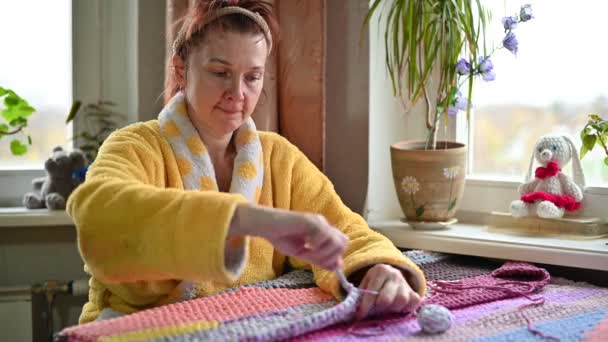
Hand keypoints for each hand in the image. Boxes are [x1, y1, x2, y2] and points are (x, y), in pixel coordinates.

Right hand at [230, 205, 347, 270]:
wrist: (266, 226)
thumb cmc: (282, 237)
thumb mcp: (303, 253)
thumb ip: (320, 259)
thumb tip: (337, 266)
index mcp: (324, 232)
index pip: (342, 244)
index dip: (334, 256)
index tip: (319, 262)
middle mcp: (324, 225)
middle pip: (343, 242)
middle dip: (331, 256)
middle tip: (313, 258)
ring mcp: (317, 221)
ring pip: (335, 240)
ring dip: (323, 252)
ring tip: (308, 253)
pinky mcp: (309, 220)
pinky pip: (322, 234)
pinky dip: (316, 245)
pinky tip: (305, 245)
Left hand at [355, 264, 420, 319]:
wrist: (392, 275)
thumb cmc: (376, 283)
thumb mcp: (366, 283)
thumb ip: (360, 294)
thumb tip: (354, 311)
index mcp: (380, 270)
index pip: (372, 293)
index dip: (365, 307)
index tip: (360, 316)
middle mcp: (395, 275)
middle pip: (386, 299)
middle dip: (378, 308)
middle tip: (376, 311)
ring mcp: (406, 283)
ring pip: (401, 301)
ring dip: (392, 309)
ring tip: (387, 308)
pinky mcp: (414, 292)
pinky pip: (413, 303)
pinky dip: (405, 309)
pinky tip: (398, 308)